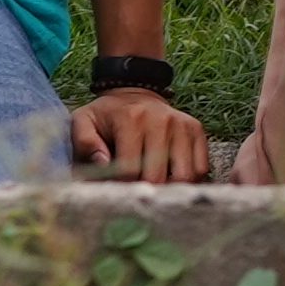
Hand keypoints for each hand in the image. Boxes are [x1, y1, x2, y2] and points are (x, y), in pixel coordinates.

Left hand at [67, 85, 212, 183]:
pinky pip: (200, 168)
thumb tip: (103, 164)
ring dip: (169, 188)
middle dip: (145, 191)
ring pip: (184, 175)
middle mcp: (161, 121)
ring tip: (155, 188)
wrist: (134, 92)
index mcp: (131, 120)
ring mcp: (182, 125)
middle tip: (136, 193)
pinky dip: (188, 180)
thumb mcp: (83, 121)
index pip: (130, 169)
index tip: (116, 189)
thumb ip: (85, 142)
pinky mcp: (196, 130)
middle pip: (159, 176)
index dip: (122, 186)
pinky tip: (171, 177)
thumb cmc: (106, 115)